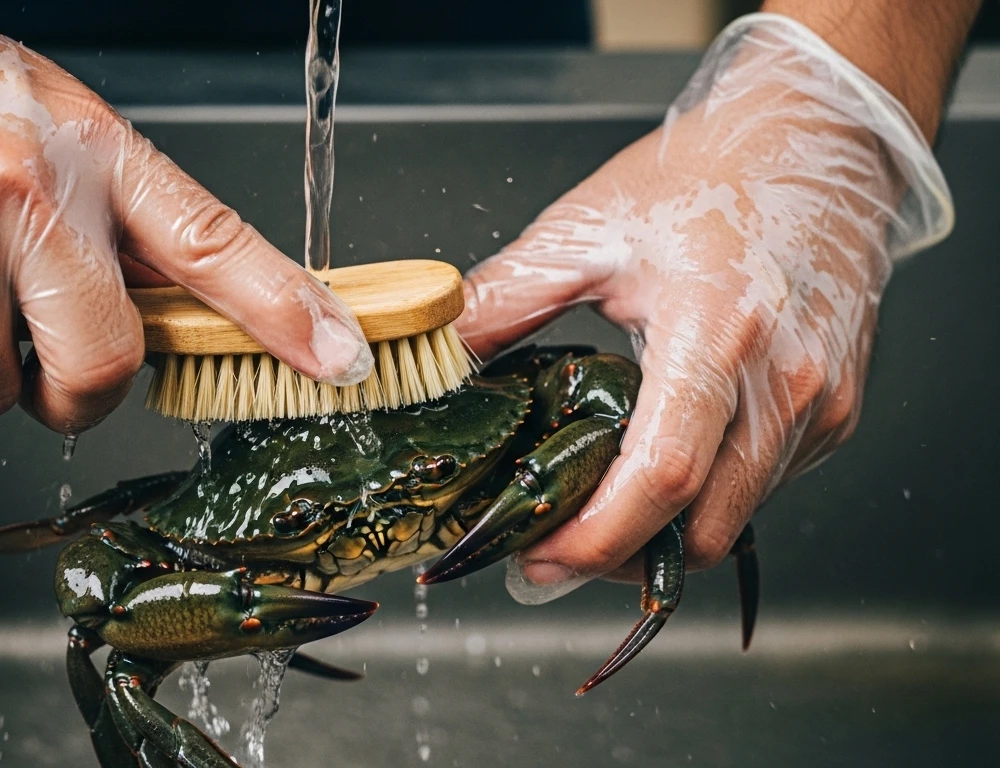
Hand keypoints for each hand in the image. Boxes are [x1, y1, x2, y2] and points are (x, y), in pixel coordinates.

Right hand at [0, 0, 372, 432]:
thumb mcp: (55, 128)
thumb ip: (122, 223)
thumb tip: (177, 323)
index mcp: (89, 154)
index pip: (211, 242)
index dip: (285, 312)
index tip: (344, 359)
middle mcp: (20, 198)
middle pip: (98, 371)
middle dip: (74, 391)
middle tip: (37, 349)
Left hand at [455, 14, 953, 600]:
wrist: (814, 138)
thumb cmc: (707, 177)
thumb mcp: (584, 232)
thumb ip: (501, 302)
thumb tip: (437, 356)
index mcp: (715, 330)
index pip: (662, 475)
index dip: (597, 537)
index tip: (541, 558)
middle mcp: (784, 379)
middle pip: (705, 525)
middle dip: (623, 557)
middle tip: (554, 548)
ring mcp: (823, 401)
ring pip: (739, 517)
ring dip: (666, 533)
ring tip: (597, 509)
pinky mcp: (838, 410)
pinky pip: (767, 486)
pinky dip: (710, 497)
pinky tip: (658, 464)